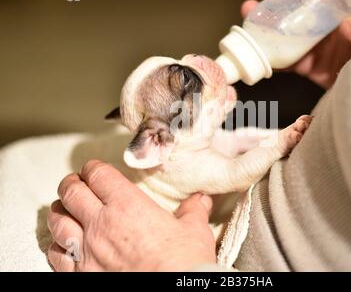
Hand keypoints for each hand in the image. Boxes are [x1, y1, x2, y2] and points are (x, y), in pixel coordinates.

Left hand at [47, 160, 215, 270]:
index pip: (98, 175)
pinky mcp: (81, 275)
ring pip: (58, 221)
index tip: (94, 169)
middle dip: (71, 184)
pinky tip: (62, 243)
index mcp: (128, 205)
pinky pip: (56, 255)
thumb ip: (193, 211)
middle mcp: (102, 223)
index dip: (93, 168)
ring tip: (64, 209)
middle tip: (74, 183)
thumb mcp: (194, 231)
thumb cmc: (183, 262)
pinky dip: (56, 245)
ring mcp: (88, 250)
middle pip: (72, 193)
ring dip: (60, 211)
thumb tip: (201, 200)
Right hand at [241, 0, 350, 88]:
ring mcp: (312, 45)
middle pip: (298, 5)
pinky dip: (268, 54)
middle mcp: (325, 24)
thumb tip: (347, 26)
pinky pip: (283, 59)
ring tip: (250, 9)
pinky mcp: (305, 65)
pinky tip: (254, 45)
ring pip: (285, 29)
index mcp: (344, 10)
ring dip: (266, 18)